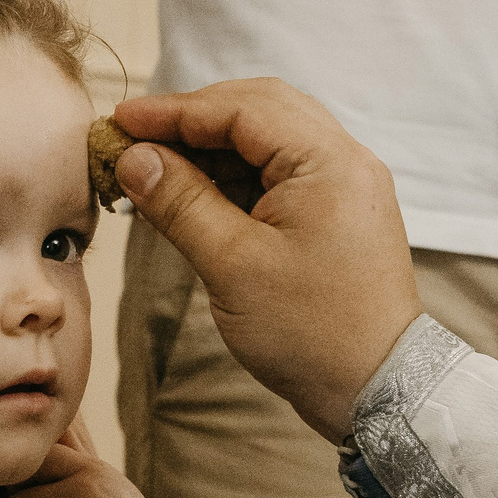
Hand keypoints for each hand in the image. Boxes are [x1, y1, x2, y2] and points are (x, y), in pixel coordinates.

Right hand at [107, 80, 421, 439]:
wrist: (376, 389)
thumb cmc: (312, 333)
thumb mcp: (232, 265)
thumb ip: (180, 202)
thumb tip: (134, 158)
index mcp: (330, 162)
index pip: (242, 107)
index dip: (174, 110)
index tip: (121, 121)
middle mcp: (346, 161)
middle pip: (258, 110)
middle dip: (192, 120)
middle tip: (136, 140)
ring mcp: (346, 186)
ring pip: (269, 140)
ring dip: (211, 148)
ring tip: (157, 172)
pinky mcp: (337, 213)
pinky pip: (280, 174)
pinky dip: (235, 176)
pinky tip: (194, 195)